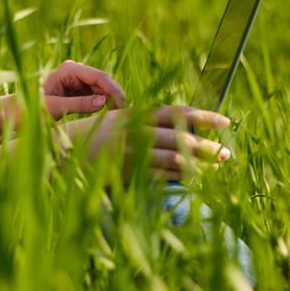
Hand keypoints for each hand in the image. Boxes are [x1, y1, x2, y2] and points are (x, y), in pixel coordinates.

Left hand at [42, 59, 126, 120]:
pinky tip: (108, 113)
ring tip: (116, 115)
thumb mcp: (55, 108)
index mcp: (69, 70)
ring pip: (101, 88)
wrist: (21, 112)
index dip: (112, 89)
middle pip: (102, 80)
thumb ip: (79, 104)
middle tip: (122, 113)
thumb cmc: (34, 108)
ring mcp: (77, 80)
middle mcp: (75, 71)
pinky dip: (103, 103)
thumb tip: (104, 102)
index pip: (97, 76)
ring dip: (110, 99)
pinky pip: (95, 94)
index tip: (121, 104)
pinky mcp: (78, 89)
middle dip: (113, 94)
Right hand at [54, 105, 232, 182]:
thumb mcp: (118, 120)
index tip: (225, 122)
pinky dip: (179, 176)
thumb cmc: (93, 136)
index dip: (203, 116)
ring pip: (174, 156)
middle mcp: (136, 130)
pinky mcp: (127, 171)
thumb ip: (145, 122)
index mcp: (136, 113)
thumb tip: (177, 125)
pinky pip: (160, 174)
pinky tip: (193, 178)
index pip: (177, 112)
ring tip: (215, 167)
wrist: (63, 152)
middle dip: (207, 145)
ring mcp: (132, 151)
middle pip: (180, 136)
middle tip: (226, 152)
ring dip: (198, 162)